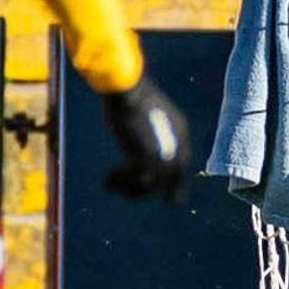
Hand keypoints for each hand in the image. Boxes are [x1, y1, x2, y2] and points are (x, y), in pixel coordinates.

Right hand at [98, 77, 194, 201]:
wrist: (128, 89)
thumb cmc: (131, 97)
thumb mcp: (145, 115)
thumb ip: (149, 134)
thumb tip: (142, 151)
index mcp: (180, 132)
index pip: (182, 165)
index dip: (175, 184)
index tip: (172, 199)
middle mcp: (176, 146)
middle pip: (169, 180)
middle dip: (148, 190)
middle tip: (127, 193)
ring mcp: (163, 154)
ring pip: (149, 186)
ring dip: (127, 187)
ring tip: (110, 182)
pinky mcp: (146, 158)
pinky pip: (134, 181)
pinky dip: (118, 181)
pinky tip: (106, 178)